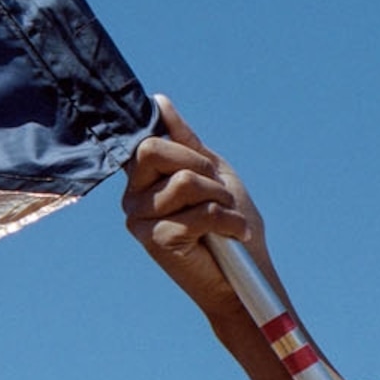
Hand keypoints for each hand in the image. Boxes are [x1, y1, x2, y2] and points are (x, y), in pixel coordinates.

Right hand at [121, 99, 272, 323]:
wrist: (246, 277)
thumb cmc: (232, 224)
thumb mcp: (213, 173)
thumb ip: (186, 141)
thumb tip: (159, 102)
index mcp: (143, 180)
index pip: (147, 140)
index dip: (180, 146)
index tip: (204, 168)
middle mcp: (133, 198)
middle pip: (153, 151)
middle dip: (198, 166)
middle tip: (218, 191)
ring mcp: (139, 220)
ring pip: (184, 181)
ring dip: (220, 198)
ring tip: (228, 218)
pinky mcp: (155, 241)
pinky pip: (197, 211)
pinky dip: (226, 220)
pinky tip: (234, 235)